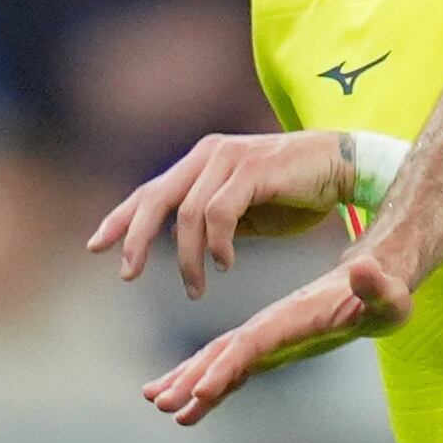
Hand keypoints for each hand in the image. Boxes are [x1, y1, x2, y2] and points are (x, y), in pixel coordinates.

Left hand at [88, 128, 354, 299]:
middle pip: (156, 198)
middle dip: (136, 239)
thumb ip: (211, 220)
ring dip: (188, 259)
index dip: (122, 218)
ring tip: (196, 288)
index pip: (151, 190)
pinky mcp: (254, 169)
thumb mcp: (244, 210)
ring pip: (188, 215)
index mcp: (203, 161)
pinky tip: (224, 265)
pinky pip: (220, 213)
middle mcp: (211, 154)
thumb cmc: (295, 191)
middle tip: (129, 275)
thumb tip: (181, 245)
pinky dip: (216, 245)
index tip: (96, 246)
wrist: (345, 166)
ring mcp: (232, 158)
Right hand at [144, 250, 414, 425]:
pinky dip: (205, 381)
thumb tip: (363, 266)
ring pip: (220, 358)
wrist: (374, 280)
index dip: (228, 365)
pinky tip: (184, 400)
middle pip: (226, 351)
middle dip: (194, 377)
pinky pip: (230, 366)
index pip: (254, 342)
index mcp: (293, 315)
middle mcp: (272, 324)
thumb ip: (378, 285)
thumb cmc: (384, 293)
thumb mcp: (389, 292)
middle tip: (161, 402)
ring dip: (190, 379)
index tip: (202, 389)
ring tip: (157, 401)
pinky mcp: (268, 347)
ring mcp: (266, 335)